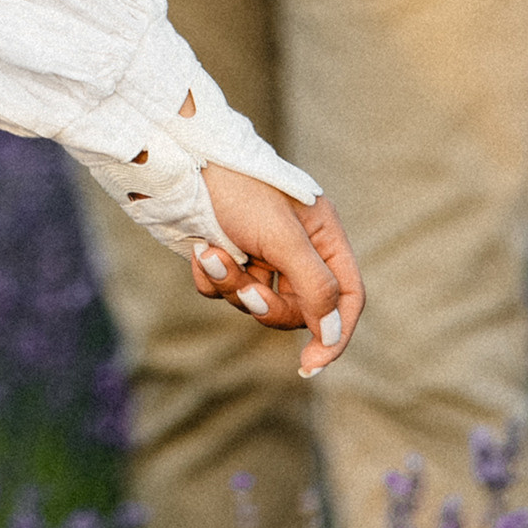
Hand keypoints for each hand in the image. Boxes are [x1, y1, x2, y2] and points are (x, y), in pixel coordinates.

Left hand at [190, 165, 363, 375]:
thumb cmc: (239, 189)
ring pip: (257, 301)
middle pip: (299, 308)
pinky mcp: (228, 257)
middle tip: (247, 291)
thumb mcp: (282, 237)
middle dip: (268, 305)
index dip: (335, 333)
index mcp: (323, 235)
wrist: (181, 163)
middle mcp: (297, 248)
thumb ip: (314, 285)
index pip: (347, 296)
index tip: (311, 365)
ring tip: (211, 253)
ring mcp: (261, 254)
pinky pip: (225, 291)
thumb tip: (333, 333)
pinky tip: (200, 250)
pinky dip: (211, 277)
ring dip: (232, 286)